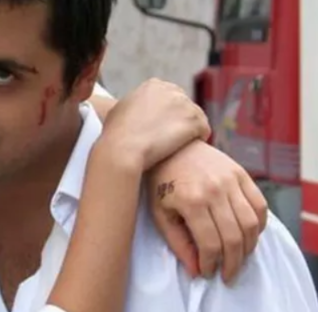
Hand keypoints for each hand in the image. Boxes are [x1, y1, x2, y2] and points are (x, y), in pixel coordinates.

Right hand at [101, 78, 210, 170]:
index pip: (170, 96)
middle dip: (180, 120)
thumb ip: (132, 104)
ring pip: (196, 117)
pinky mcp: (195, 120)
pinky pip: (204, 130)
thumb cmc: (116, 134)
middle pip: (185, 105)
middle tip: (171, 138)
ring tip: (179, 146)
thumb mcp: (119, 109)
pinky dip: (198, 140)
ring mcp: (185, 104)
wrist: (123, 149)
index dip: (167, 113)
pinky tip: (187, 149)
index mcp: (152, 85)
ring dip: (190, 131)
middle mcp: (171, 89)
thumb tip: (133, 108)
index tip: (162, 127)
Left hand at [147, 140, 267, 282]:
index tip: (208, 273)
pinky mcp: (241, 173)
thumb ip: (178, 242)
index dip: (211, 264)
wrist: (172, 145)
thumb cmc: (160, 181)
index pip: (210, 243)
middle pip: (234, 237)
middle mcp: (214, 190)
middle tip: (228, 275)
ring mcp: (230, 180)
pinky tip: (248, 236)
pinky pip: (259, 205)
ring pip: (251, 224)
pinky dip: (258, 225)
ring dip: (248, 248)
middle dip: (232, 263)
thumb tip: (196, 270)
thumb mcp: (159, 212)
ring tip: (238, 259)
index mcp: (191, 200)